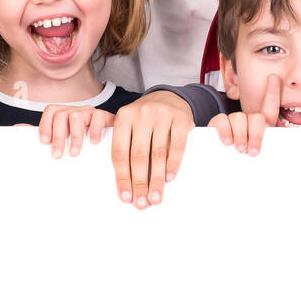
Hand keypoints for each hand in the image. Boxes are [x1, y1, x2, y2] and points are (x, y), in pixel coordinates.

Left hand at [39, 105, 114, 157]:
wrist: (113, 140)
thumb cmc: (83, 145)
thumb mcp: (64, 141)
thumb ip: (47, 136)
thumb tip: (21, 128)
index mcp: (65, 114)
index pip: (51, 111)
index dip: (46, 125)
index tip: (44, 142)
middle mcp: (76, 110)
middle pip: (61, 115)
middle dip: (58, 136)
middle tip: (58, 154)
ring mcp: (90, 112)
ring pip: (76, 116)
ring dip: (74, 136)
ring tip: (74, 153)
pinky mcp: (105, 116)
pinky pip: (98, 117)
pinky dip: (95, 130)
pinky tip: (94, 142)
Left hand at [109, 91, 192, 208]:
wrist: (168, 97)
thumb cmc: (145, 119)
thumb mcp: (130, 125)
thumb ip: (124, 146)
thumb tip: (125, 185)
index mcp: (124, 117)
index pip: (119, 152)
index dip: (122, 177)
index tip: (125, 196)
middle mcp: (141, 114)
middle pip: (138, 155)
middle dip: (139, 183)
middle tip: (142, 203)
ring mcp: (162, 114)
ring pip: (158, 153)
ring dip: (156, 179)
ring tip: (156, 196)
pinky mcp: (181, 118)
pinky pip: (177, 146)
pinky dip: (173, 164)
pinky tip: (169, 178)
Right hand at [209, 74, 279, 154]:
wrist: (224, 165)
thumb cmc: (245, 159)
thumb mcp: (258, 154)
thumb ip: (265, 148)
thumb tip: (274, 152)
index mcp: (260, 126)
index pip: (269, 107)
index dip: (272, 92)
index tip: (274, 78)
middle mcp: (247, 120)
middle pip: (256, 118)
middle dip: (256, 134)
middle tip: (253, 152)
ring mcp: (233, 120)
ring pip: (239, 118)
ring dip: (241, 135)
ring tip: (240, 150)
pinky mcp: (218, 123)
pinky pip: (222, 120)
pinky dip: (225, 131)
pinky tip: (227, 141)